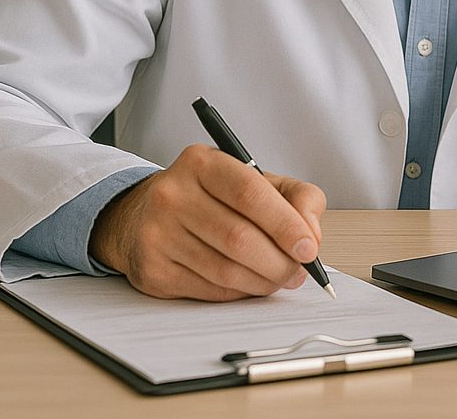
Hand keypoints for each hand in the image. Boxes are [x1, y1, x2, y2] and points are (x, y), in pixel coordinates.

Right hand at [88, 144, 326, 300]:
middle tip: (299, 271)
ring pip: (226, 271)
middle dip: (279, 262)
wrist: (143, 215)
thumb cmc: (210, 198)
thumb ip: (296, 196)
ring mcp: (157, 233)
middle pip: (239, 238)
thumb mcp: (255, 180)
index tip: (308, 247)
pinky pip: (210, 291)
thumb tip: (312, 234)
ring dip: (263, 282)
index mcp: (202, 163)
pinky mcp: (153, 270)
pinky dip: (239, 293)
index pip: (249, 193)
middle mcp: (173, 194)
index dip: (285, 224)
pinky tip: (248, 283)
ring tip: (278, 278)